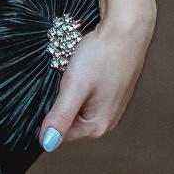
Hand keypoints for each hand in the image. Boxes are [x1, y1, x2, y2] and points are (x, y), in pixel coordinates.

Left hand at [39, 11, 154, 151]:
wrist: (126, 30)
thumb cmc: (101, 56)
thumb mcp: (74, 87)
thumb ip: (60, 117)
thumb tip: (47, 144)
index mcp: (97, 126)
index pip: (58, 134)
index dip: (47, 114)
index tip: (52, 91)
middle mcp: (107, 121)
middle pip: (68, 120)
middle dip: (60, 101)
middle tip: (65, 78)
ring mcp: (111, 106)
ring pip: (76, 105)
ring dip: (69, 90)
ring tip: (76, 71)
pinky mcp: (112, 92)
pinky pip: (86, 95)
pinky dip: (79, 83)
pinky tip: (84, 68)